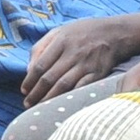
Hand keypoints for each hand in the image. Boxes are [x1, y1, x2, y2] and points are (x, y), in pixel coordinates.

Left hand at [22, 17, 139, 105]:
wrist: (115, 32)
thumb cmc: (82, 32)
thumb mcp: (59, 31)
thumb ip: (41, 47)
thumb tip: (28, 69)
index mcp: (60, 41)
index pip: (40, 65)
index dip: (30, 80)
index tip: (24, 90)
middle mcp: (72, 53)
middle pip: (50, 78)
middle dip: (36, 94)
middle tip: (28, 104)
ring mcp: (86, 64)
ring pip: (63, 85)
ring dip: (50, 99)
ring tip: (41, 108)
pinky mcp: (98, 73)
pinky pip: (81, 88)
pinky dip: (71, 97)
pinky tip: (62, 105)